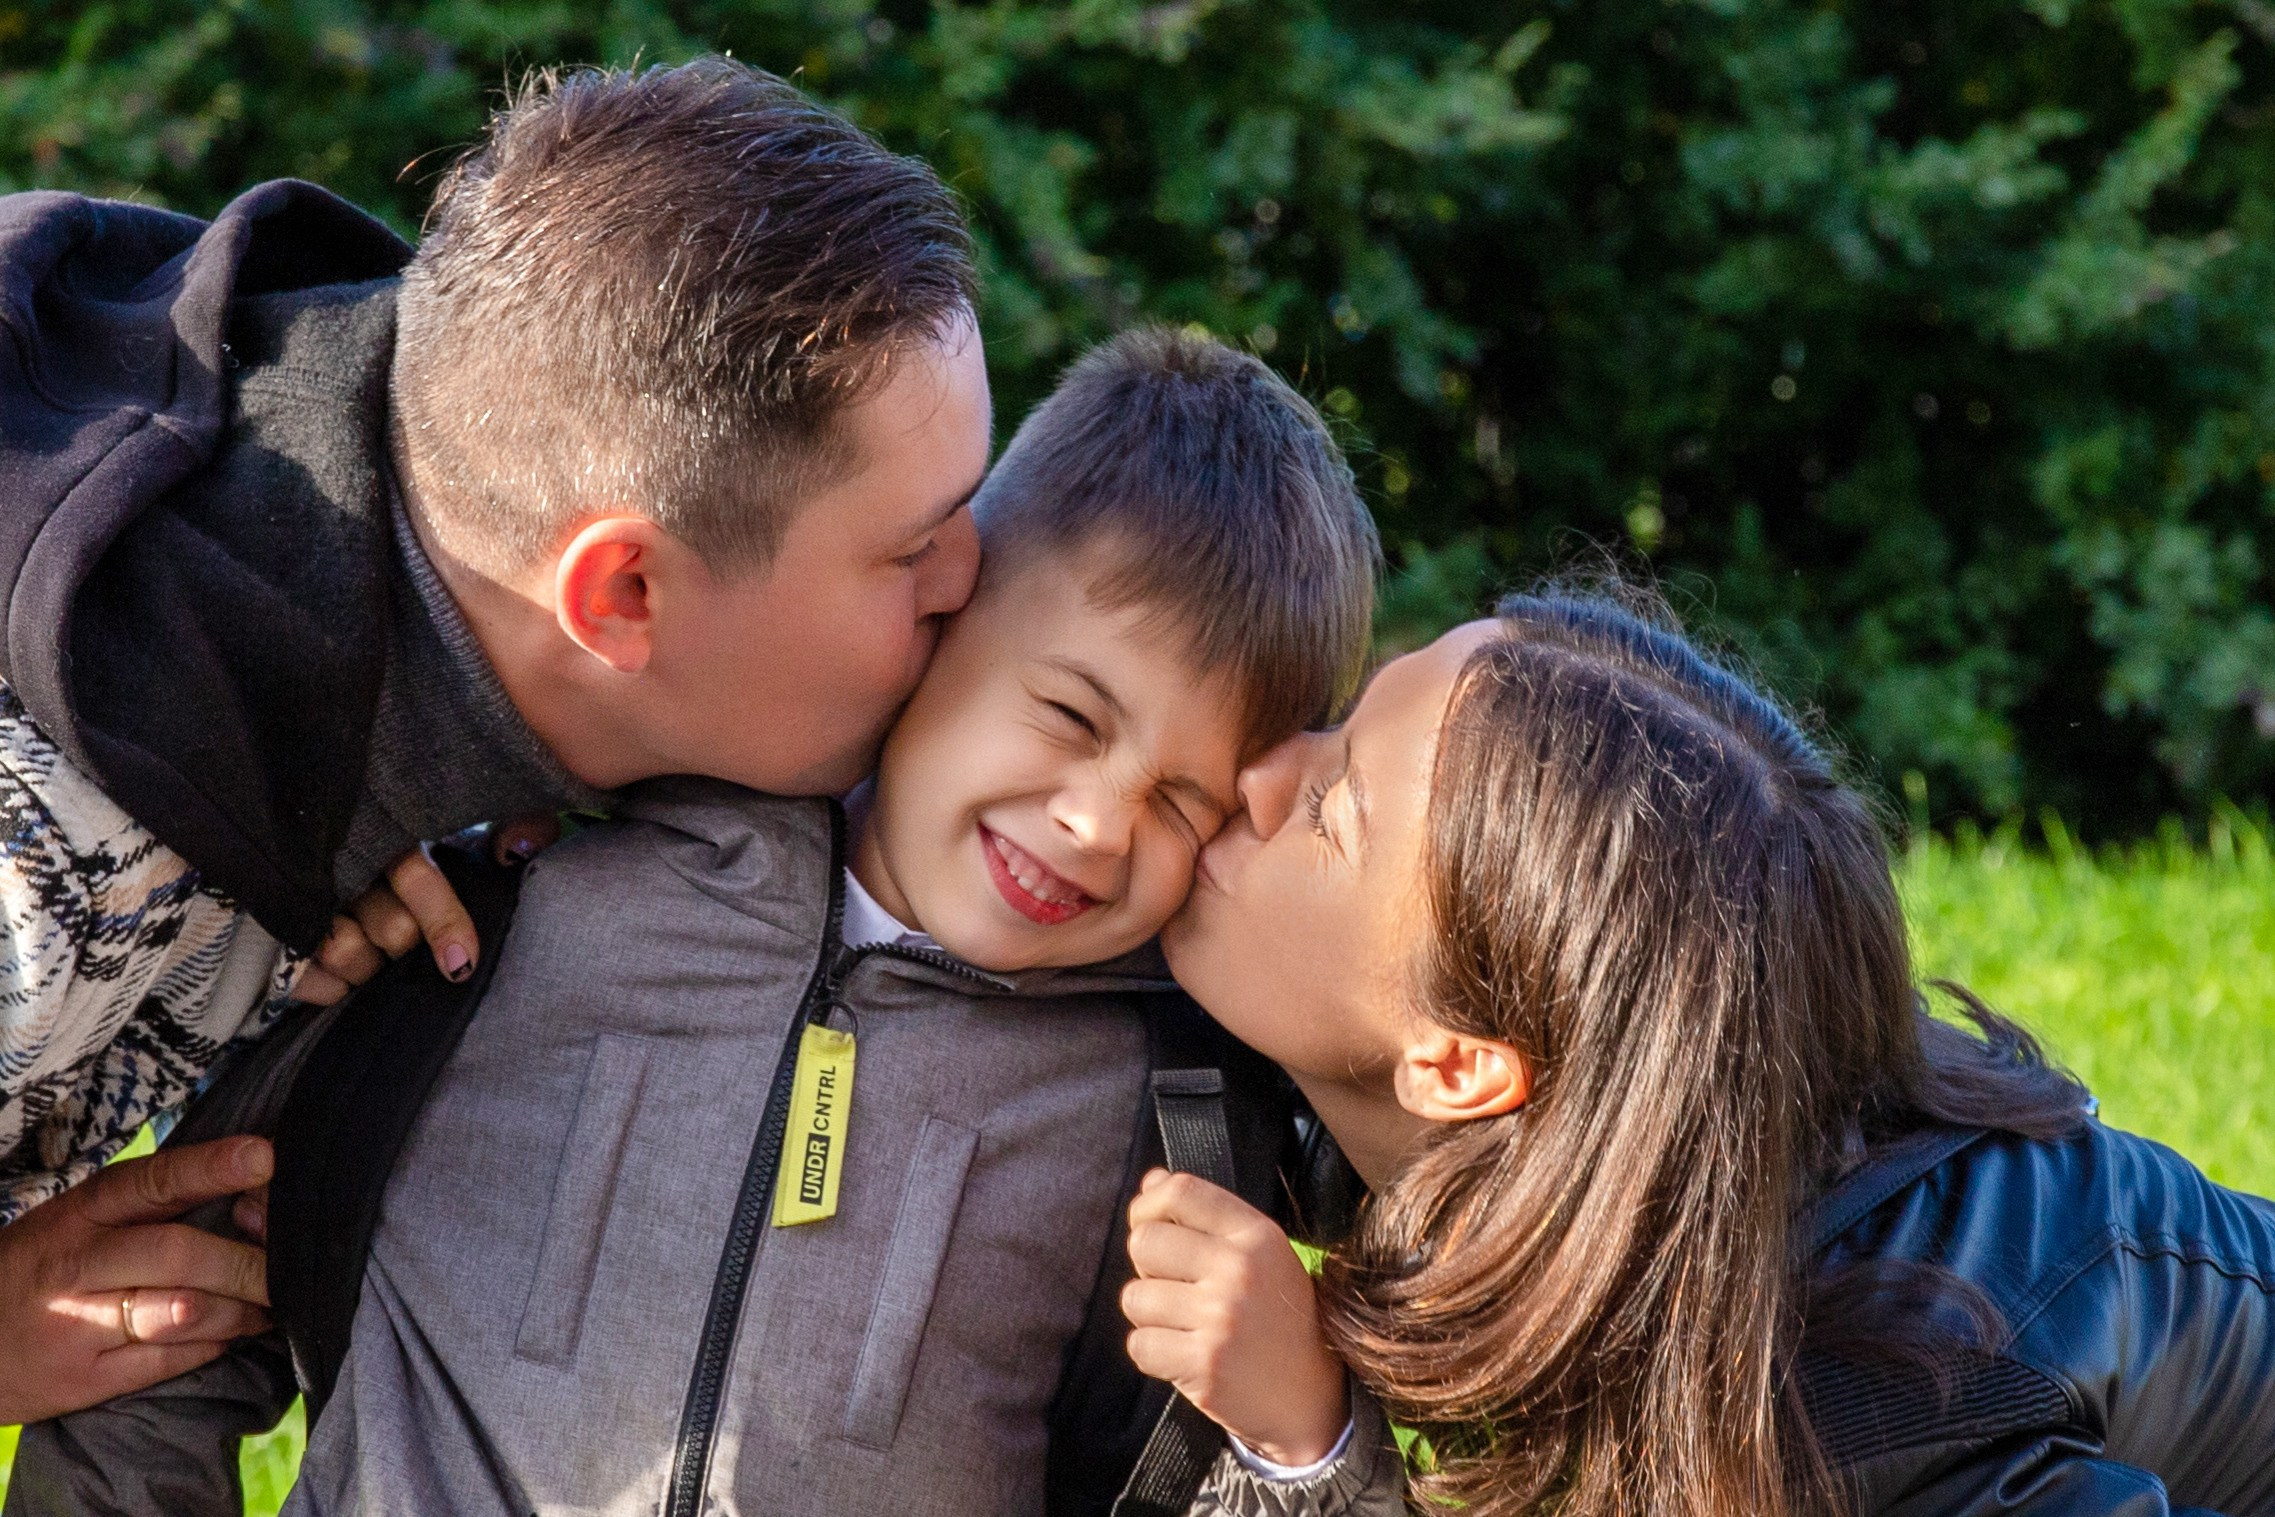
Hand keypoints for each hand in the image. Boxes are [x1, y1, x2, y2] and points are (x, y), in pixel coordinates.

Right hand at [0, 1137, 274, 1423]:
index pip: (153, 1181)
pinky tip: (233, 1332)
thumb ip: (150, 1207)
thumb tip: (250, 1190)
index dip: (212, 1167)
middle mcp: (76, 1265)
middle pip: (179, 1253)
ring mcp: (75, 1326)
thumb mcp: (76, 1221)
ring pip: (181, 1312)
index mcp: (79, 1214)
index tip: (265, 1157)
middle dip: (248, 1260)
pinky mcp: (82, 1380)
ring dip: (241, 1307)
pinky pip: (168, 1361)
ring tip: (271, 1301)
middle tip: (293, 1261)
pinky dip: (213, 1344)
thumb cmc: (40, 1269)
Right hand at [289, 815, 560, 1004]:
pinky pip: (309, 982)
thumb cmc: (414, 863)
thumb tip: (521, 848)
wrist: (315, 873)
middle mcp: (346, 863)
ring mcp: (307, 898)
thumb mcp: (464, 836)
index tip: (461, 964)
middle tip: (407, 943)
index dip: (442, 920)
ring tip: (371, 955)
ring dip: (366, 966)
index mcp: (393, 835)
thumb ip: (512, 828)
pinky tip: (340, 977)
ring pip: (345, 952)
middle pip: (391, 929)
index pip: (415, 875)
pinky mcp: (275, 934)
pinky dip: (328, 988)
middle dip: (406, 946)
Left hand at [1121, 1168, 1348, 1467]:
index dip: (1148, 1206)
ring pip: (1135, 1297)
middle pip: (1144, 1241)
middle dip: (1148, 1267)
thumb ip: (1206, 1215)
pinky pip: (1139, 1344)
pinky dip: (1153, 1352)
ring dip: (1150, 1315)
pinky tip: (1183, 1354)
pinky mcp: (1204, 1366)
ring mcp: (1221, 1319)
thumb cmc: (1276, 1318)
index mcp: (1257, 1235)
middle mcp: (1239, 1270)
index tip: (1151, 1227)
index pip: (1180, 1191)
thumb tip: (1151, 1180)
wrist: (1310, 1398)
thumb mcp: (1259, 1256)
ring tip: (1184, 1325)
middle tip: (1175, 1287)